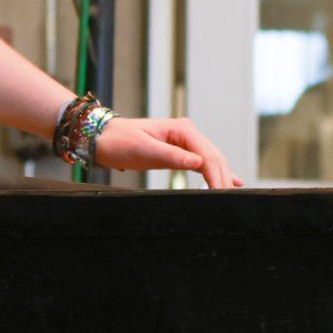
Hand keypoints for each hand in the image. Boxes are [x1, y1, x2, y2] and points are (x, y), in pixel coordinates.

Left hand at [93, 116, 243, 188]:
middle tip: (231, 202)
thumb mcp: (144, 149)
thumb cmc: (119, 141)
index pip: (207, 155)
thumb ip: (172, 156)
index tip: (221, 195)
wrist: (101, 138)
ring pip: (211, 161)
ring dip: (221, 177)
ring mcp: (184, 142)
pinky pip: (202, 163)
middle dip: (222, 178)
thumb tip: (199, 162)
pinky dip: (215, 173)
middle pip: (214, 158)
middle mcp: (186, 133)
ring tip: (232, 197)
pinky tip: (231, 182)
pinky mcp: (179, 151)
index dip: (216, 176)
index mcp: (181, 129)